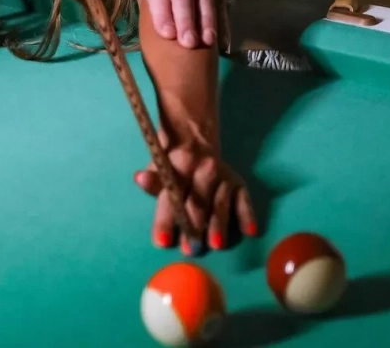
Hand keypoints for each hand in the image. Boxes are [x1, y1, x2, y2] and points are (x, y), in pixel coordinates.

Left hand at [134, 131, 256, 252]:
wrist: (196, 140)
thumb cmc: (174, 163)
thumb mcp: (160, 166)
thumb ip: (154, 180)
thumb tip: (139, 178)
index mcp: (180, 165)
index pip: (172, 195)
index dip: (165, 219)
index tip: (162, 242)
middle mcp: (203, 169)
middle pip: (197, 201)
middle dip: (193, 226)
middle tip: (190, 249)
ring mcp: (223, 176)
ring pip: (220, 202)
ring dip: (218, 224)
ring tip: (216, 244)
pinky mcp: (238, 183)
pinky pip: (244, 200)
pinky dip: (247, 215)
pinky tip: (249, 231)